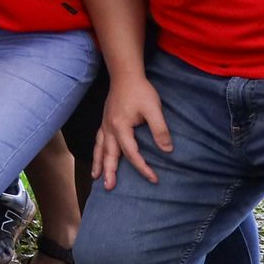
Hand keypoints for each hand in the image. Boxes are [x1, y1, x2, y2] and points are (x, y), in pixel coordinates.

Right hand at [95, 74, 171, 189]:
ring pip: (99, 148)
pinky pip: (98, 140)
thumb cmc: (140, 91)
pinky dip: (97, 151)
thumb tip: (168, 150)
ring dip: (98, 164)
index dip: (142, 167)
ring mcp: (105, 124)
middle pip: (109, 154)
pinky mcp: (105, 120)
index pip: (132, 153)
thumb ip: (160, 130)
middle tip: (108, 187)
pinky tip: (98, 155)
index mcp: (121, 127)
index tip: (153, 178)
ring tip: (96, 177)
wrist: (125, 75)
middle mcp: (110, 128)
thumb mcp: (154, 109)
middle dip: (109, 172)